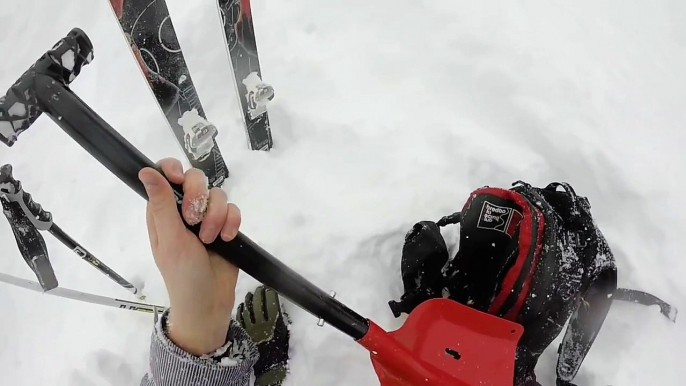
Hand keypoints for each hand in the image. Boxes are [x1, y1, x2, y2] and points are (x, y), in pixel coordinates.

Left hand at [139, 158, 240, 354]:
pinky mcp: (226, 226)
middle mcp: (184, 210)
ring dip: (216, 217)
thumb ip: (161, 204)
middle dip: (199, 198)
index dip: (174, 170)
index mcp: (163, 211)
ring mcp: (206, 218)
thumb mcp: (170, 238)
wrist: (209, 302)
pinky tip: (226, 239)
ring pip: (218, 195)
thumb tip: (144, 170)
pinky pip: (233, 209)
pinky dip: (232, 223)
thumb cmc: (181, 274)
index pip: (166, 174)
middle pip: (196, 179)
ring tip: (211, 239)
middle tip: (194, 220)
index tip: (180, 179)